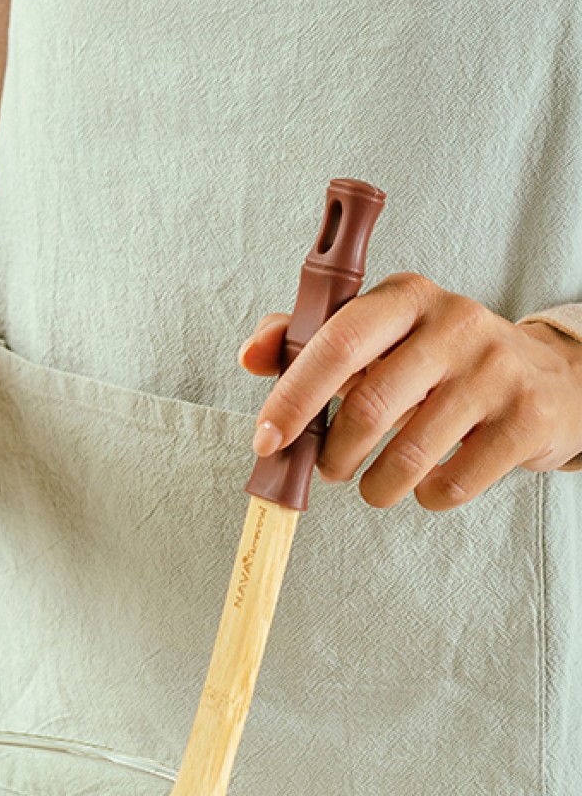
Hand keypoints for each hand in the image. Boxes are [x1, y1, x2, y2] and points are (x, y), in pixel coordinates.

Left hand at [240, 272, 581, 509]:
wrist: (544, 379)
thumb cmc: (433, 365)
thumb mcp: (374, 340)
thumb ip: (304, 343)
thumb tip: (251, 356)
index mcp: (405, 298)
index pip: (336, 344)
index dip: (292, 398)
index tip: (267, 441)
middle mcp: (455, 323)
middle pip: (368, 407)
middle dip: (333, 456)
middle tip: (329, 469)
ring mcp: (496, 370)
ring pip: (407, 457)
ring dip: (375, 487)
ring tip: (374, 484)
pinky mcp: (526, 419)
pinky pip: (450, 484)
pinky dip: (424, 497)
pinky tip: (426, 483)